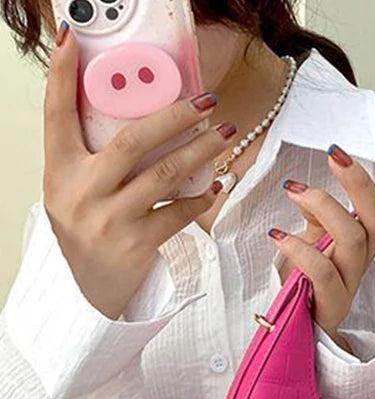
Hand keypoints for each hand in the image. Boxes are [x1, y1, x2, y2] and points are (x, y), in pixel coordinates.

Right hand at [42, 24, 235, 320]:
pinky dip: (200, 198)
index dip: (60, 76)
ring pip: (164, 175)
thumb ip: (91, 157)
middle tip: (207, 100)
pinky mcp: (137, 244)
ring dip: (201, 151)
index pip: (55, 114)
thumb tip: (130, 110)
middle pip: (132, 141)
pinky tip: (216, 184)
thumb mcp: (74, 190)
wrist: (89, 290)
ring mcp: (110, 219)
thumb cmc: (87, 230)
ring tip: (226, 133)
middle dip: (174, 116)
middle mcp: (81, 192)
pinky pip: (178, 213)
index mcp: (59, 171)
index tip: (70, 39)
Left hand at [268, 143, 374, 346]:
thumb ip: (316, 220)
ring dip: (323, 205)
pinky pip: (322, 271)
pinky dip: (298, 248)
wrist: (297, 332)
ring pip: (352, 239)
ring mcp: (348, 283)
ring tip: (293, 189)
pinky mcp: (331, 304)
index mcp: (361, 246)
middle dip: (359, 183)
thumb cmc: (305, 286)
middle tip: (334, 154)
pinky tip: (278, 235)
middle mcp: (360, 262)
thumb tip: (307, 193)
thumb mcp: (313, 246)